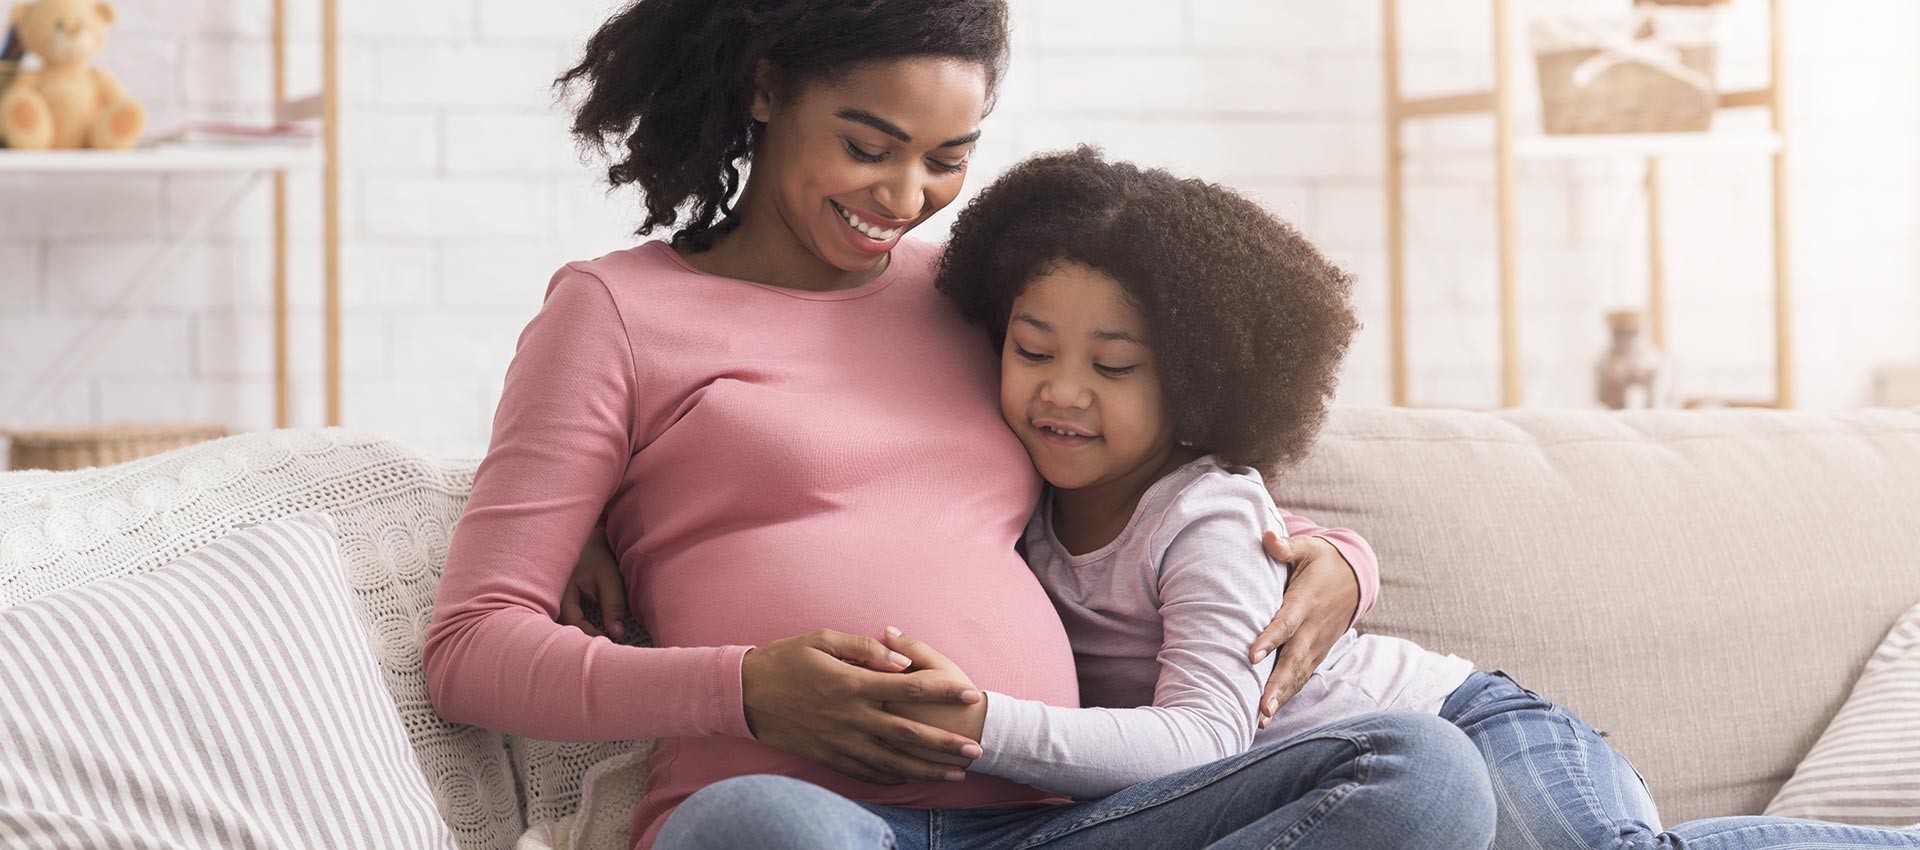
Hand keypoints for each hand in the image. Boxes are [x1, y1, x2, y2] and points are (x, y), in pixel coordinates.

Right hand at [558, 523, 628, 640]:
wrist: (584, 540)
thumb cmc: (597, 557)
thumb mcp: (609, 579)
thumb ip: (613, 606)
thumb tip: (617, 634)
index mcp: (560, 590)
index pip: (572, 622)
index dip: (589, 635)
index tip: (607, 643)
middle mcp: (549, 597)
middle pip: (559, 628)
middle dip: (577, 640)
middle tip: (598, 648)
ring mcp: (548, 599)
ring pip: (558, 626)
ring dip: (574, 635)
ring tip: (593, 643)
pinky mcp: (553, 602)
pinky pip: (559, 621)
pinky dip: (572, 628)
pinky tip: (584, 634)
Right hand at [740, 628, 985, 785]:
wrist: (745, 694)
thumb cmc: (786, 659)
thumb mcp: (823, 638)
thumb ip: (865, 649)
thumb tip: (901, 662)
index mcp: (853, 683)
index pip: (911, 689)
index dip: (944, 692)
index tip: (970, 695)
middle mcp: (852, 716)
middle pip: (910, 734)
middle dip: (946, 745)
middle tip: (977, 750)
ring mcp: (841, 741)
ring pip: (893, 761)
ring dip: (927, 769)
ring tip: (956, 773)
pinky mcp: (829, 757)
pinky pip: (867, 772)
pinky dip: (894, 777)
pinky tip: (913, 778)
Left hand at [1249, 531, 1360, 727]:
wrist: (1355, 578)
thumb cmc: (1322, 561)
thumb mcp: (1308, 549)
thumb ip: (1286, 547)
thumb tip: (1267, 536)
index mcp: (1306, 602)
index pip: (1285, 624)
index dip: (1269, 640)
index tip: (1250, 656)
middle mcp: (1313, 628)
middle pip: (1293, 660)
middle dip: (1277, 685)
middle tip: (1260, 708)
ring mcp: (1317, 644)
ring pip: (1298, 674)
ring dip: (1280, 697)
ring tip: (1261, 719)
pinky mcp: (1317, 653)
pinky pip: (1302, 677)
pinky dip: (1287, 696)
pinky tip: (1268, 715)